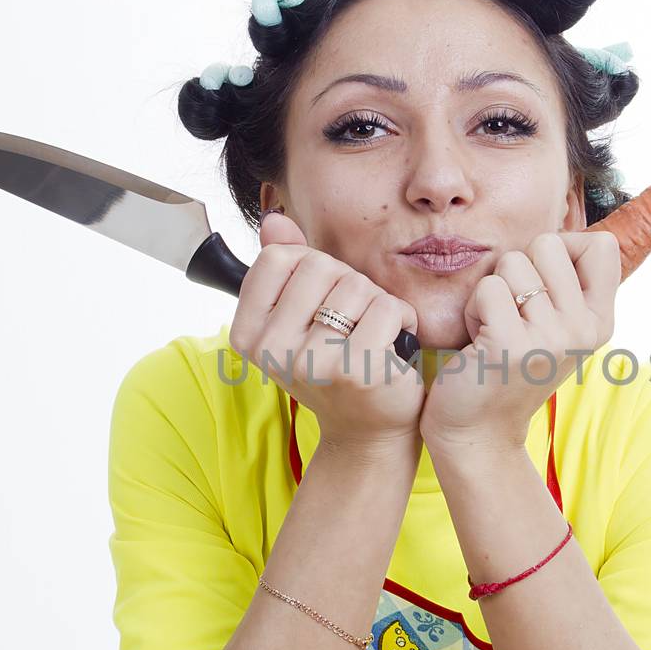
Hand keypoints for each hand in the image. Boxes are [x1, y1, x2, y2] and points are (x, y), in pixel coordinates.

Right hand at [229, 211, 424, 450]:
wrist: (368, 429)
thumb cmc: (336, 363)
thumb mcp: (302, 314)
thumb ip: (288, 266)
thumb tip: (275, 220)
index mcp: (248, 333)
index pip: (278, 258)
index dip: (311, 268)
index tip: (320, 302)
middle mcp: (271, 350)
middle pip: (320, 266)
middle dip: (349, 284)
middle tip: (353, 323)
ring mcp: (312, 363)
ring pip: (356, 285)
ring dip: (377, 304)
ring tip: (373, 336)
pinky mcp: (356, 371)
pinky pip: (388, 308)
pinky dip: (402, 320)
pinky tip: (396, 346)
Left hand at [420, 230, 620, 451]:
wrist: (479, 431)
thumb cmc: (509, 369)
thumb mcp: (556, 328)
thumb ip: (569, 286)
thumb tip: (567, 235)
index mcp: (600, 321)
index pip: (600, 244)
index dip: (563, 246)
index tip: (543, 283)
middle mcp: (584, 329)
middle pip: (549, 243)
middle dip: (517, 269)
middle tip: (512, 313)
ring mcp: (551, 337)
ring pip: (512, 263)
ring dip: (491, 292)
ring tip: (495, 329)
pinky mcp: (512, 344)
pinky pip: (487, 288)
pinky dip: (473, 311)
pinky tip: (479, 343)